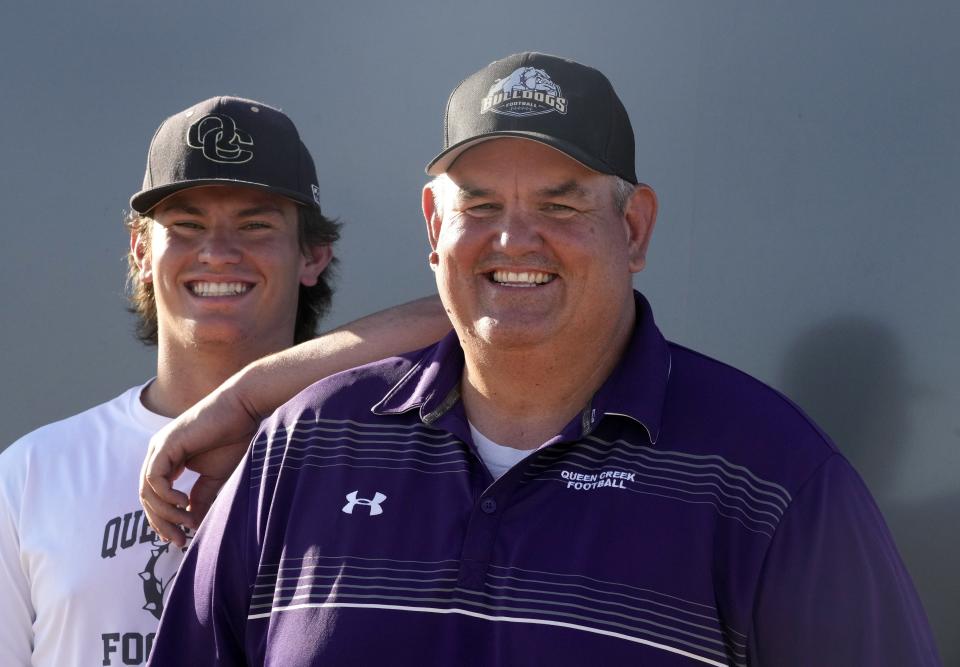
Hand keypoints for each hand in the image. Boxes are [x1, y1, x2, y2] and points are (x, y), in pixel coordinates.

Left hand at [139, 384, 258, 546]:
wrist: (243, 410)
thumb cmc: (233, 438)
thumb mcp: (215, 476)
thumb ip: (201, 498)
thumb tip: (194, 524)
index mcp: (168, 460)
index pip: (154, 497)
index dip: (164, 520)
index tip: (181, 538)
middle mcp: (158, 453)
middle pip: (147, 498)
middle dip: (162, 523)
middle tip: (178, 540)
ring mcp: (159, 448)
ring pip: (147, 492)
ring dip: (166, 514)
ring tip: (187, 521)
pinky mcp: (165, 445)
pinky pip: (153, 479)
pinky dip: (166, 496)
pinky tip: (184, 503)